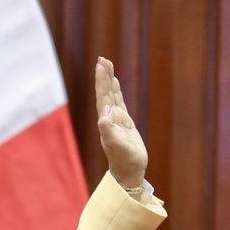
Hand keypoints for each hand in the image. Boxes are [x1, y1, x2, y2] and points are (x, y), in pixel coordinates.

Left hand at [95, 57, 146, 187]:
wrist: (128, 170)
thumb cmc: (124, 160)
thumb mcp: (117, 146)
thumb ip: (109, 131)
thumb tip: (104, 114)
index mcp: (106, 121)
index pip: (103, 97)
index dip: (101, 81)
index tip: (100, 66)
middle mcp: (109, 118)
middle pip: (106, 92)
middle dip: (104, 76)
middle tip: (102, 59)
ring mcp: (116, 119)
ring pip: (112, 95)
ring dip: (109, 80)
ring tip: (107, 64)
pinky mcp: (124, 122)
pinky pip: (119, 102)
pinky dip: (116, 91)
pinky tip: (115, 83)